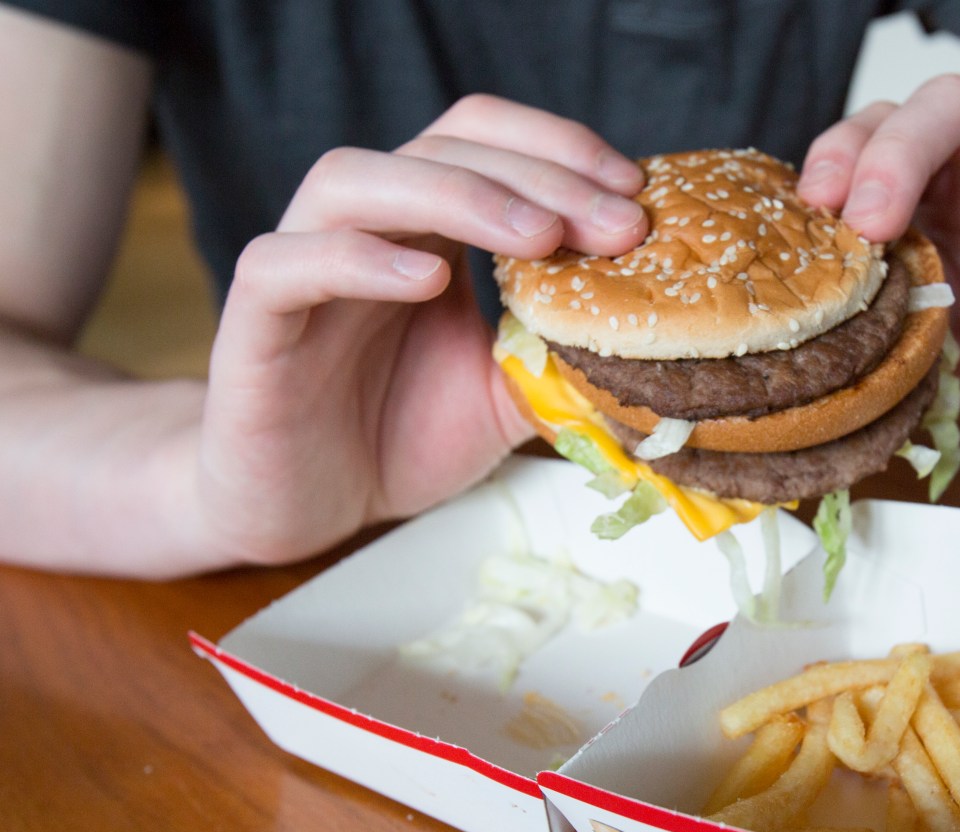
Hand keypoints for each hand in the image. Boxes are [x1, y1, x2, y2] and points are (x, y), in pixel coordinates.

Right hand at [198, 96, 648, 563]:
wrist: (308, 509)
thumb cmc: (401, 436)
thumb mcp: (506, 392)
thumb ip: (560, 352)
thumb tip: (655, 339)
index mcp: (426, 228)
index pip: (486, 141)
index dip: (560, 150)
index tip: (636, 196)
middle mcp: (365, 228)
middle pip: (438, 145)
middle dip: (538, 175)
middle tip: (617, 223)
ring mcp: (302, 269)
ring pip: (354, 180)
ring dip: (457, 195)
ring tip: (538, 235)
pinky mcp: (251, 326)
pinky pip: (286, 264)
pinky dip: (357, 258)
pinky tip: (427, 278)